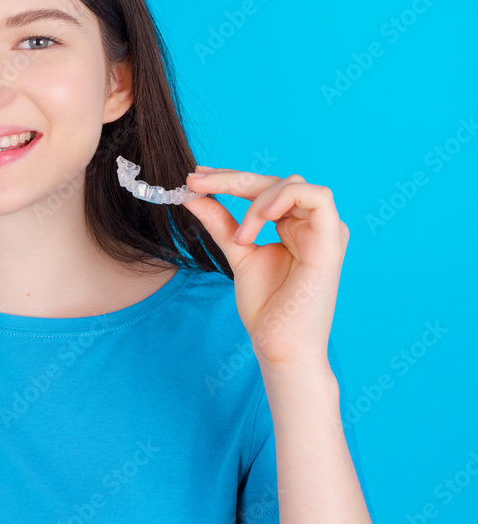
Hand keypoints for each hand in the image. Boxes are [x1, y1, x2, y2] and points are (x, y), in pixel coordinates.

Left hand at [181, 167, 349, 368]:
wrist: (279, 344)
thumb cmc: (266, 306)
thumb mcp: (237, 252)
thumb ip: (220, 222)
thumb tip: (192, 194)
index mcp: (294, 226)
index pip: (263, 187)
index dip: (228, 178)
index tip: (195, 178)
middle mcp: (312, 224)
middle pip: (274, 181)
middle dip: (231, 179)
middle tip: (197, 182)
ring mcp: (325, 231)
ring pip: (293, 184)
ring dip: (256, 200)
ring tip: (241, 237)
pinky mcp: (331, 241)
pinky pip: (317, 198)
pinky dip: (284, 199)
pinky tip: (261, 219)